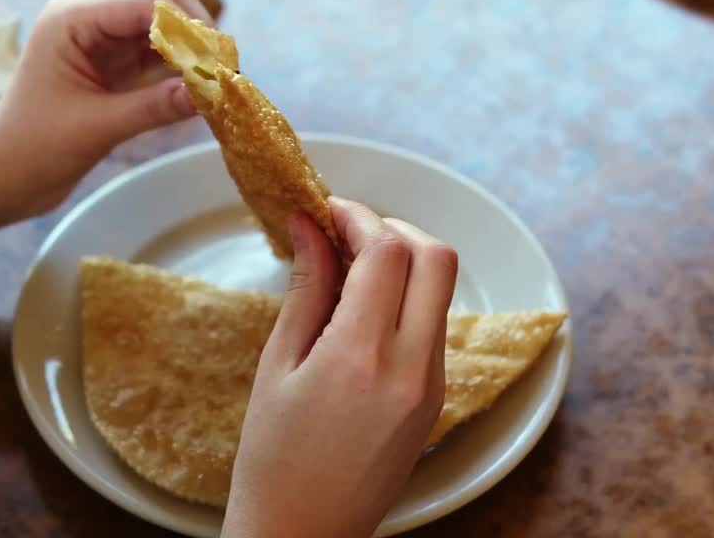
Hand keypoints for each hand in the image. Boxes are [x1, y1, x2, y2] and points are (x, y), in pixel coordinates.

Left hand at [0, 0, 209, 238]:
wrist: (0, 176)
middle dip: (198, 34)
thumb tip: (210, 93)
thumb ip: (153, 107)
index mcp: (74, 18)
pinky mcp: (114, 65)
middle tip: (225, 74)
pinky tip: (199, 93)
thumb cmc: (32, 149)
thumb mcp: (95, 128)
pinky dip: (183, 70)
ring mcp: (103, 40)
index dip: (192, 26)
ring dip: (194, 53)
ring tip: (219, 86)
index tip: (222, 64)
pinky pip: (160, 56)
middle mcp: (91, 18)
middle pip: (164, 2)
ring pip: (167, 29)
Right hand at [223, 197, 458, 537]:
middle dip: (394, 229)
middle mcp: (411, 369)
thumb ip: (306, 289)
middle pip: (437, 258)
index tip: (326, 209)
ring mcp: (432, 386)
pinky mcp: (436, 400)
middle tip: (346, 232)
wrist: (303, 534)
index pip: (387, 253)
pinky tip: (362, 308)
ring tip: (348, 269)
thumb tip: (310, 226)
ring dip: (404, 262)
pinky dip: (407, 299)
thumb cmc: (271, 459)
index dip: (358, 216)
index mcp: (361, 359)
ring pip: (442, 290)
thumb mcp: (276, 366)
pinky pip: (434, 325)